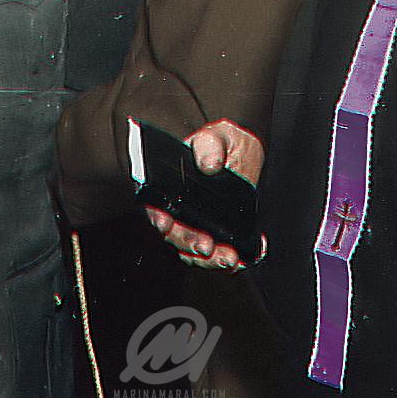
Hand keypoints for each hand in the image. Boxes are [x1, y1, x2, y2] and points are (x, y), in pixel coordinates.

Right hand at [145, 118, 265, 270]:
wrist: (242, 157)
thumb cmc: (223, 145)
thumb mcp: (218, 136)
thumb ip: (210, 144)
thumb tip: (209, 164)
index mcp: (169, 186)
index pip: (154, 205)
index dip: (157, 217)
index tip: (164, 224)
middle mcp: (178, 211)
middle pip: (174, 235)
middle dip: (188, 243)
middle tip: (205, 245)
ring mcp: (195, 227)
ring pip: (193, 252)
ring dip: (209, 259)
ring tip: (229, 258)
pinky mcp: (214, 237)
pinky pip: (215, 255)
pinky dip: (226, 261)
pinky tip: (240, 259)